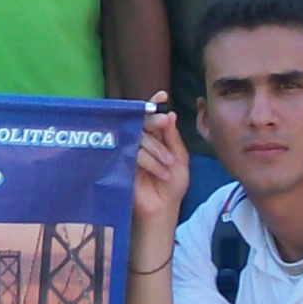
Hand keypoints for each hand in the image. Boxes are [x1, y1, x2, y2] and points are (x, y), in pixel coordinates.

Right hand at [131, 95, 189, 232]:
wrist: (163, 208)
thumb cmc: (173, 184)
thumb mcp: (180, 158)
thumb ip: (172, 137)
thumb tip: (169, 114)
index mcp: (156, 136)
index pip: (152, 116)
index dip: (154, 103)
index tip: (162, 95)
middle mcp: (142, 140)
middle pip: (143, 121)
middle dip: (155, 120)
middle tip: (163, 122)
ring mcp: (131, 151)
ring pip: (140, 137)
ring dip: (157, 150)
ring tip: (169, 166)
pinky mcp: (122, 163)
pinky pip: (133, 153)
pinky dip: (149, 161)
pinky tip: (160, 170)